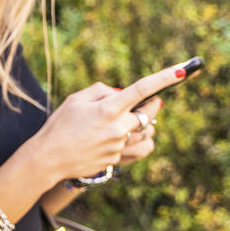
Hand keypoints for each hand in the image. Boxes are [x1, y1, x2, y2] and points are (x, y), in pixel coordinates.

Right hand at [34, 64, 183, 181]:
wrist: (48, 158)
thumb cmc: (59, 125)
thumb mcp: (75, 100)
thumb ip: (101, 91)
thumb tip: (121, 93)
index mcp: (108, 109)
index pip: (142, 89)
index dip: (163, 78)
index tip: (181, 70)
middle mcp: (118, 128)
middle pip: (150, 113)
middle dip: (152, 104)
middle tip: (146, 101)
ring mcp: (120, 146)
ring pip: (148, 133)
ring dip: (144, 124)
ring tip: (129, 122)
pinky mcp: (117, 160)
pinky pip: (139, 148)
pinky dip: (138, 141)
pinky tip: (127, 137)